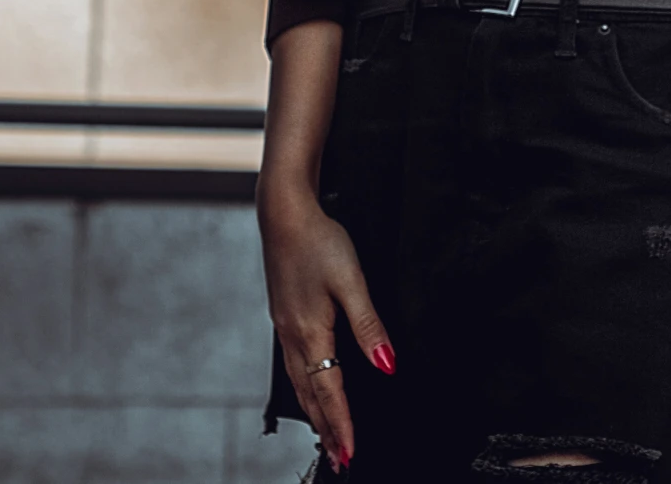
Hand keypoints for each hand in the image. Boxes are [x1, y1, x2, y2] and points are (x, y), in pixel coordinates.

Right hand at [259, 179, 394, 471]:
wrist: (283, 211)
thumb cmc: (318, 240)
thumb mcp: (351, 279)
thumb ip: (368, 324)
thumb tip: (387, 365)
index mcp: (310, 332)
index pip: (330, 390)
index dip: (342, 423)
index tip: (351, 453)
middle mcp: (292, 335)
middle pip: (311, 394)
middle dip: (327, 427)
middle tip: (340, 459)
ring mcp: (284, 326)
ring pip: (299, 381)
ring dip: (314, 411)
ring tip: (326, 434)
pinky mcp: (283, 315)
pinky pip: (293, 364)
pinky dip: (304, 386)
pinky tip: (309, 386)